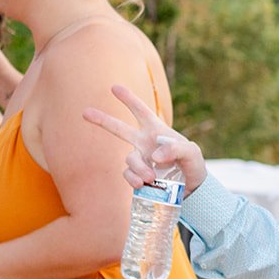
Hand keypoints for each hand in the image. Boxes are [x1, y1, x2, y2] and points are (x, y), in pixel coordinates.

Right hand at [82, 84, 206, 193]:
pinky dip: (134, 180)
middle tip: (85, 112)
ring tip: (151, 177)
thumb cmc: (193, 166)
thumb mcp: (192, 153)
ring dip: (138, 168)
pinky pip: (128, 175)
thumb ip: (177, 149)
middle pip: (119, 129)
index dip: (129, 99)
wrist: (192, 190)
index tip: (115, 87)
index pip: (141, 111)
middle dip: (102, 120)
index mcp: (157, 131)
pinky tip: (142, 184)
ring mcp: (140, 160)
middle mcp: (145, 143)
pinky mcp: (137, 176)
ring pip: (129, 159)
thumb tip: (154, 155)